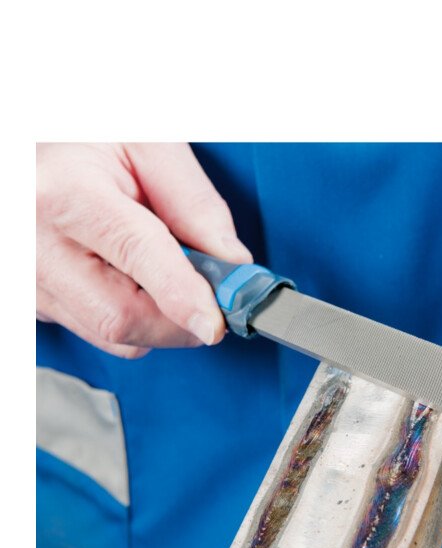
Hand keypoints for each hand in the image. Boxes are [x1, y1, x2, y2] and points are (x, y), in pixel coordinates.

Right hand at [36, 143, 252, 357]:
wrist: (33, 147)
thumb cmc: (88, 138)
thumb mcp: (150, 145)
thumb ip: (195, 203)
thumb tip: (233, 263)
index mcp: (65, 192)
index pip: (136, 256)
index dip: (184, 294)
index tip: (217, 321)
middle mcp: (35, 243)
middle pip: (120, 317)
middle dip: (181, 320)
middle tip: (212, 298)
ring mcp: (28, 279)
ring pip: (112, 336)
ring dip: (160, 320)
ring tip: (165, 272)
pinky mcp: (34, 302)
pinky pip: (96, 332)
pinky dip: (132, 318)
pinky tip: (131, 279)